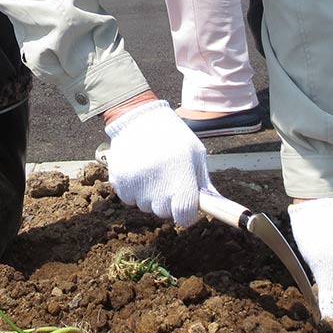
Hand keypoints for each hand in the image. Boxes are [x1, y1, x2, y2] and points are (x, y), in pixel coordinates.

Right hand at [104, 100, 212, 225]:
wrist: (137, 117)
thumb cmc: (172, 135)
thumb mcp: (194, 153)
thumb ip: (203, 182)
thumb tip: (214, 206)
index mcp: (181, 173)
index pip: (184, 215)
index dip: (187, 214)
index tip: (187, 206)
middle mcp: (157, 183)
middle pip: (164, 212)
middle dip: (168, 202)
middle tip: (168, 179)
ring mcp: (136, 184)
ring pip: (146, 206)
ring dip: (150, 195)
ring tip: (152, 170)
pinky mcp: (119, 182)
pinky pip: (129, 199)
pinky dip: (134, 190)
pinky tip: (138, 171)